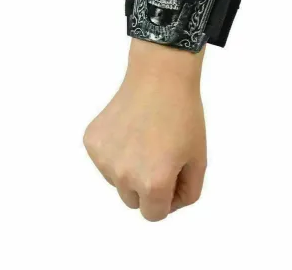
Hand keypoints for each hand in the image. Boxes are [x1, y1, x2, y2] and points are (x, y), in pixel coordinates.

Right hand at [83, 40, 206, 220]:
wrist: (159, 76)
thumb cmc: (183, 114)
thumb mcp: (199, 159)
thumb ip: (188, 193)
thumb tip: (167, 204)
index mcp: (153, 183)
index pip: (154, 214)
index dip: (168, 197)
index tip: (172, 176)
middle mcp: (124, 175)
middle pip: (133, 201)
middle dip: (147, 186)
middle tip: (159, 154)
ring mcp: (104, 158)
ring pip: (117, 181)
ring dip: (130, 169)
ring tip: (144, 138)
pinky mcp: (92, 141)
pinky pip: (105, 160)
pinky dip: (115, 151)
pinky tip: (129, 128)